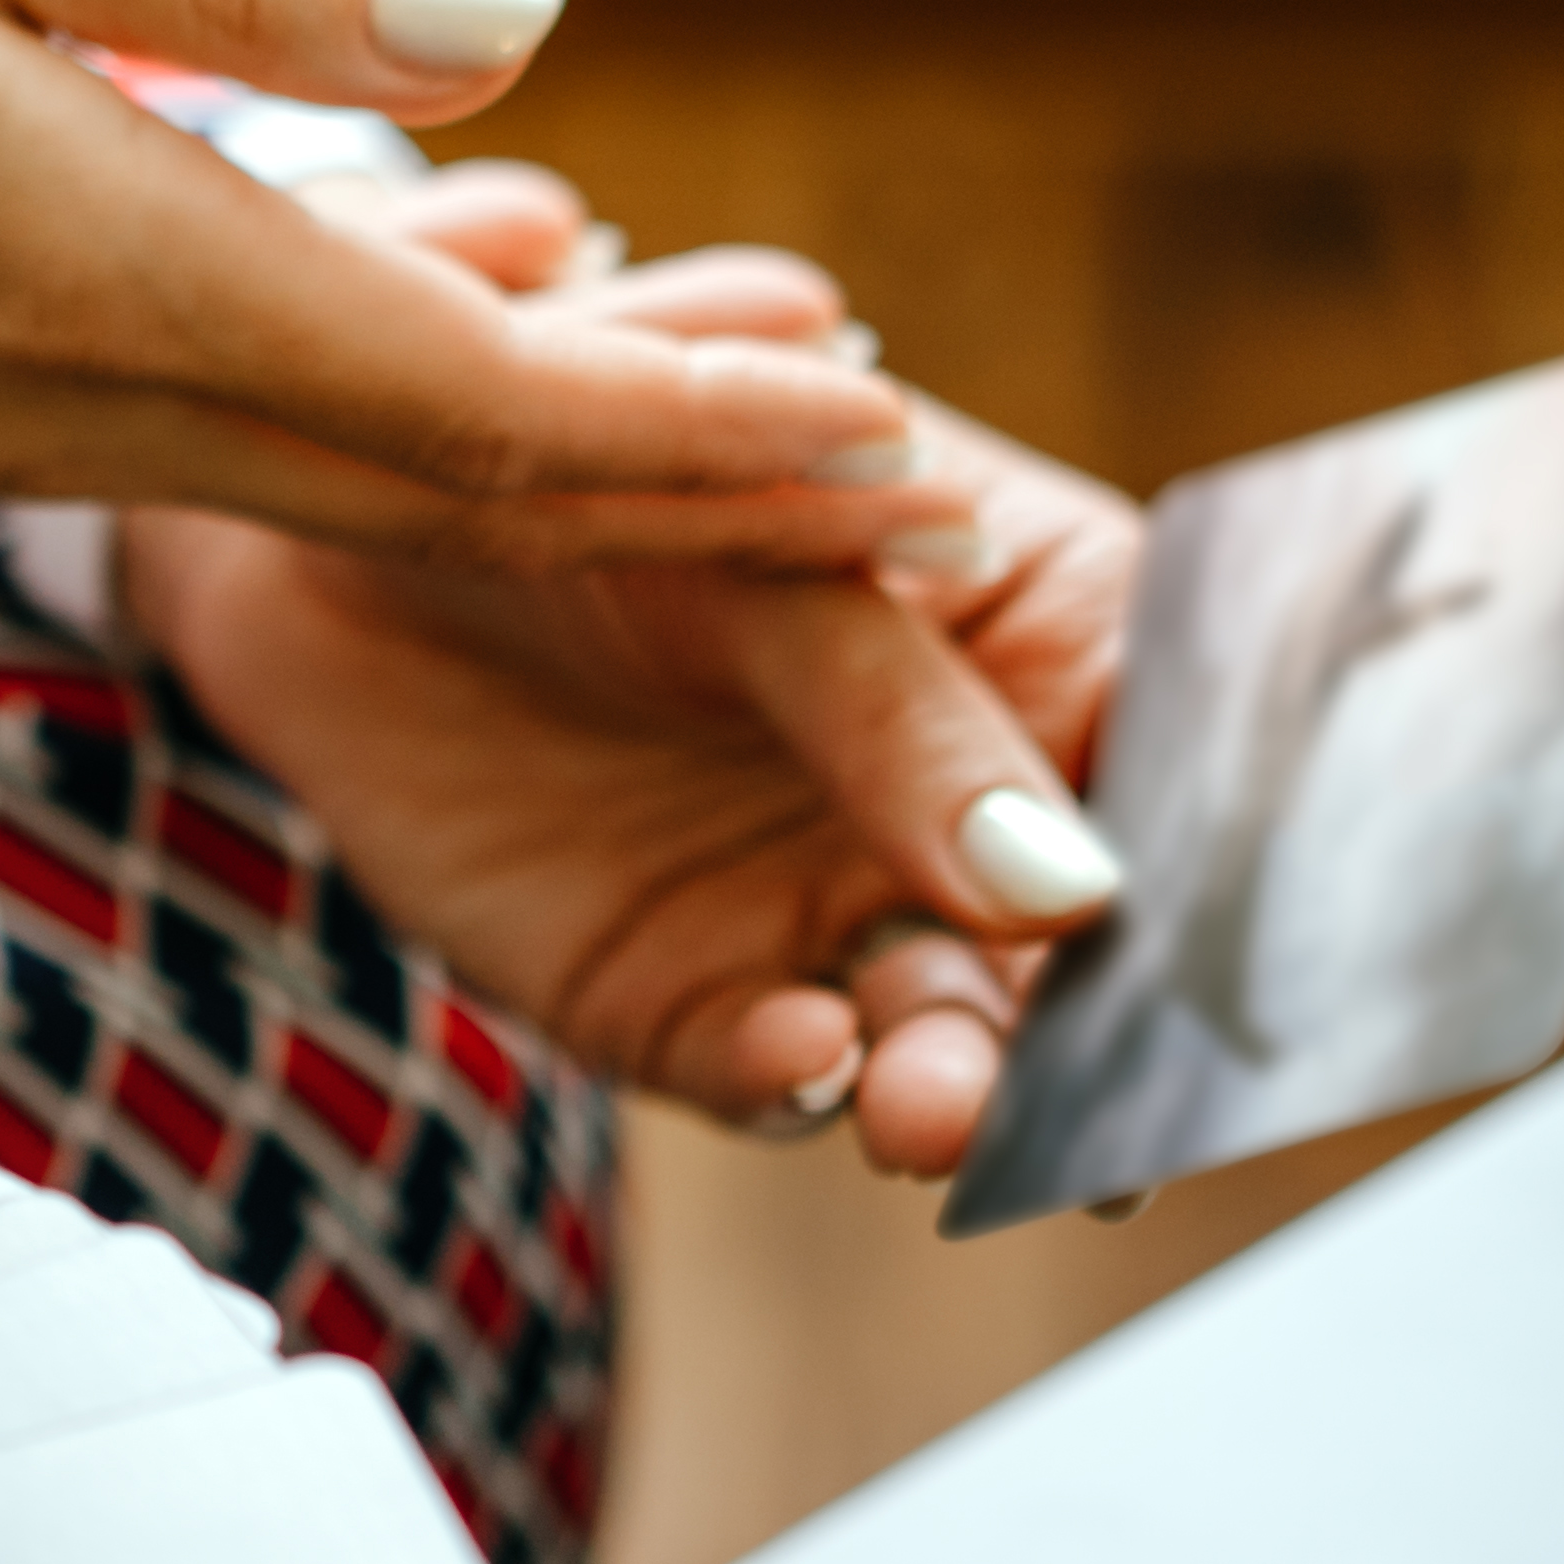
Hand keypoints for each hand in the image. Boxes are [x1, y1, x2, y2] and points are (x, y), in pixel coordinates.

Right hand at [0, 0, 963, 570]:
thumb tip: (526, 33)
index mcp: (73, 266)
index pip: (461, 397)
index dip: (695, 433)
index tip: (891, 440)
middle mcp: (40, 396)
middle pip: (427, 490)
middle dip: (677, 503)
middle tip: (899, 497)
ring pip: (328, 484)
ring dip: (548, 476)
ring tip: (754, 439)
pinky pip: (212, 448)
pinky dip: (383, 428)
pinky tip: (479, 359)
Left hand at [126, 245, 1145, 1177]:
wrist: (318, 511)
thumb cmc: (582, 457)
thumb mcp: (766, 540)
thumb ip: (906, 717)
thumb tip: (1071, 892)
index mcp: (1042, 640)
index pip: (1193, 776)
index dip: (1238, 888)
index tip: (1244, 978)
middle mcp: (958, 802)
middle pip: (1076, 953)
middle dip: (1079, 1040)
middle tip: (1064, 1105)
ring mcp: (824, 907)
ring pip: (937, 1033)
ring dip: (951, 1082)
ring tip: (926, 1102)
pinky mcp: (681, 995)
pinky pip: (768, 1065)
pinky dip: (793, 1078)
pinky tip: (803, 1063)